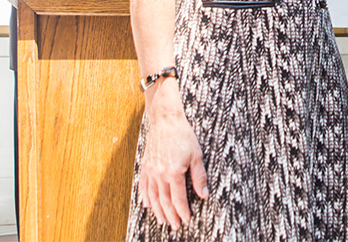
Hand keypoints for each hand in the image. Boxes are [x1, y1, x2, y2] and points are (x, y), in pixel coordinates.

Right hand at [139, 81, 208, 228]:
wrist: (165, 120)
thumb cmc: (183, 135)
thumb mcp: (197, 155)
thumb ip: (199, 177)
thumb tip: (204, 194)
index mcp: (174, 173)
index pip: (179, 199)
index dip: (183, 211)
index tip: (187, 219)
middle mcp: (160, 174)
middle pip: (165, 201)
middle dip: (171, 215)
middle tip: (175, 226)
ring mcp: (151, 171)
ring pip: (153, 196)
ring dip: (158, 210)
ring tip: (162, 220)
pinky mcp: (145, 165)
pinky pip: (144, 185)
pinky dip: (145, 197)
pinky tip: (147, 204)